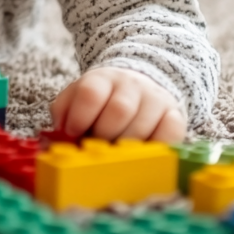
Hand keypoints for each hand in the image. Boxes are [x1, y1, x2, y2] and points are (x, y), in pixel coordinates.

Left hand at [50, 67, 186, 142]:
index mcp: (102, 79)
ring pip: (142, 124)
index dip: (80, 116)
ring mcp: (155, 99)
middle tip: (98, 146)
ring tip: (117, 153)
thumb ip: (63, 113)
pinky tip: (143, 154)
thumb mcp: (77, 98)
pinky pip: (170, 134)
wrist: (138, 84)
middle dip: (104, 135)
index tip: (74, 132)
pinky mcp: (174, 115)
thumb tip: (58, 134)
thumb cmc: (102, 100)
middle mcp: (131, 85)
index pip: (91, 92)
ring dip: (125, 147)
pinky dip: (156, 148)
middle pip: (119, 109)